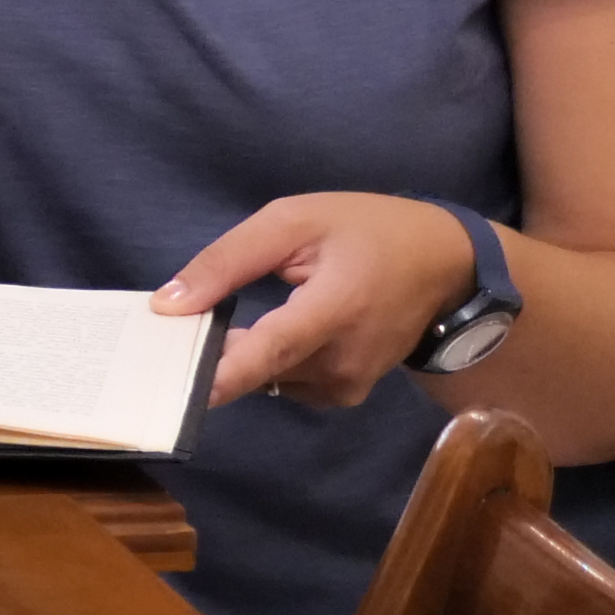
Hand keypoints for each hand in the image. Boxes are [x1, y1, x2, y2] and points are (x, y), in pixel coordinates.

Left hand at [156, 194, 476, 408]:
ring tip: (222, 323)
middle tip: (174, 333)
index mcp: (336, 309)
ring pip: (269, 379)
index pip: (272, 350)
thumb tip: (168, 305)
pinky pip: (288, 383)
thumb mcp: (292, 222)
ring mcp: (350, 384)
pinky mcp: (348, 393)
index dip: (224, 372)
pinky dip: (266, 364)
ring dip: (240, 358)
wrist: (445, 265)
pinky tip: (262, 335)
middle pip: (260, 369)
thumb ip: (227, 261)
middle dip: (212, 355)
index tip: (179, 389)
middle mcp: (345, 360)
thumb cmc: (367, 232)